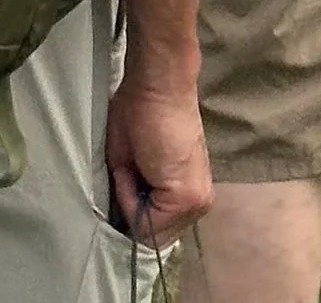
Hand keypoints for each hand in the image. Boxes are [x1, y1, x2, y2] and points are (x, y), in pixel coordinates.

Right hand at [104, 72, 211, 248]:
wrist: (157, 85)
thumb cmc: (140, 115)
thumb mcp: (131, 167)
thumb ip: (134, 200)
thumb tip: (123, 224)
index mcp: (189, 195)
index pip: (154, 231)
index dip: (131, 215)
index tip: (121, 186)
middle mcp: (199, 203)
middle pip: (152, 235)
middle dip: (131, 210)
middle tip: (128, 170)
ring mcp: (197, 201)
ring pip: (147, 230)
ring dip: (129, 202)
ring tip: (131, 165)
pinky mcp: (187, 197)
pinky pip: (145, 219)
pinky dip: (128, 196)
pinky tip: (134, 165)